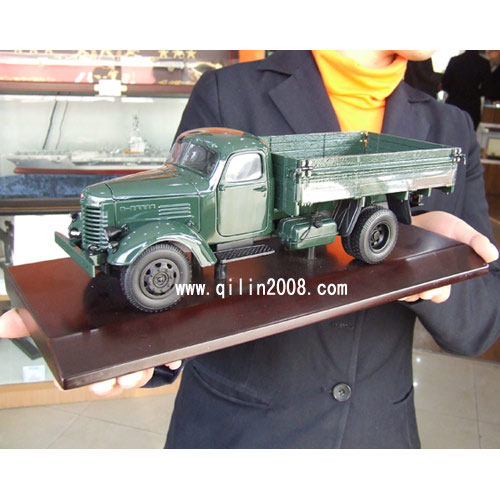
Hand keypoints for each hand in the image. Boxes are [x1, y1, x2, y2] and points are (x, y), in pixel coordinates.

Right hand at [0, 308, 181, 397]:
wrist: (133, 305)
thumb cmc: (97, 317)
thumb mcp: (64, 313)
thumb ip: (30, 320)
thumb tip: (2, 324)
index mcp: (88, 358)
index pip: (76, 378)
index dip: (77, 383)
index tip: (81, 382)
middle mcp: (110, 362)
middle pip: (109, 380)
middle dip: (112, 383)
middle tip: (114, 379)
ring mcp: (134, 358)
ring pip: (136, 374)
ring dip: (138, 374)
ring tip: (139, 369)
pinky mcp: (156, 350)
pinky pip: (163, 359)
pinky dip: (167, 359)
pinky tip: (171, 357)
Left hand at [399, 211, 498, 303]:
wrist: (415, 218)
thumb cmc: (438, 226)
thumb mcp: (460, 229)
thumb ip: (476, 241)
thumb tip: (492, 254)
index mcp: (445, 273)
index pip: (442, 293)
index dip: (438, 293)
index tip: (435, 288)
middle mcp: (427, 277)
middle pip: (426, 296)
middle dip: (425, 293)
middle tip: (423, 288)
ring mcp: (410, 274)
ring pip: (409, 293)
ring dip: (407, 292)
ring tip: (407, 285)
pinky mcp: (396, 270)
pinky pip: (393, 285)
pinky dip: (393, 285)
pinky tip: (394, 279)